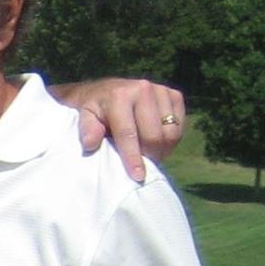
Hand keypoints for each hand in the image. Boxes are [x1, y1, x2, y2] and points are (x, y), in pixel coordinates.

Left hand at [56, 78, 185, 181]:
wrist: (107, 90)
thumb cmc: (95, 110)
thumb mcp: (84, 118)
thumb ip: (87, 130)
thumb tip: (91, 144)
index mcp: (119, 96)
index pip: (128, 133)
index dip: (133, 157)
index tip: (138, 176)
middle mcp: (143, 89)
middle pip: (154, 136)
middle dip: (148, 155)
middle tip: (140, 164)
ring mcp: (161, 91)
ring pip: (170, 133)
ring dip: (161, 149)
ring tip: (147, 153)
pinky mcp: (174, 95)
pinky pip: (180, 126)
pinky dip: (170, 139)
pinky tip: (157, 141)